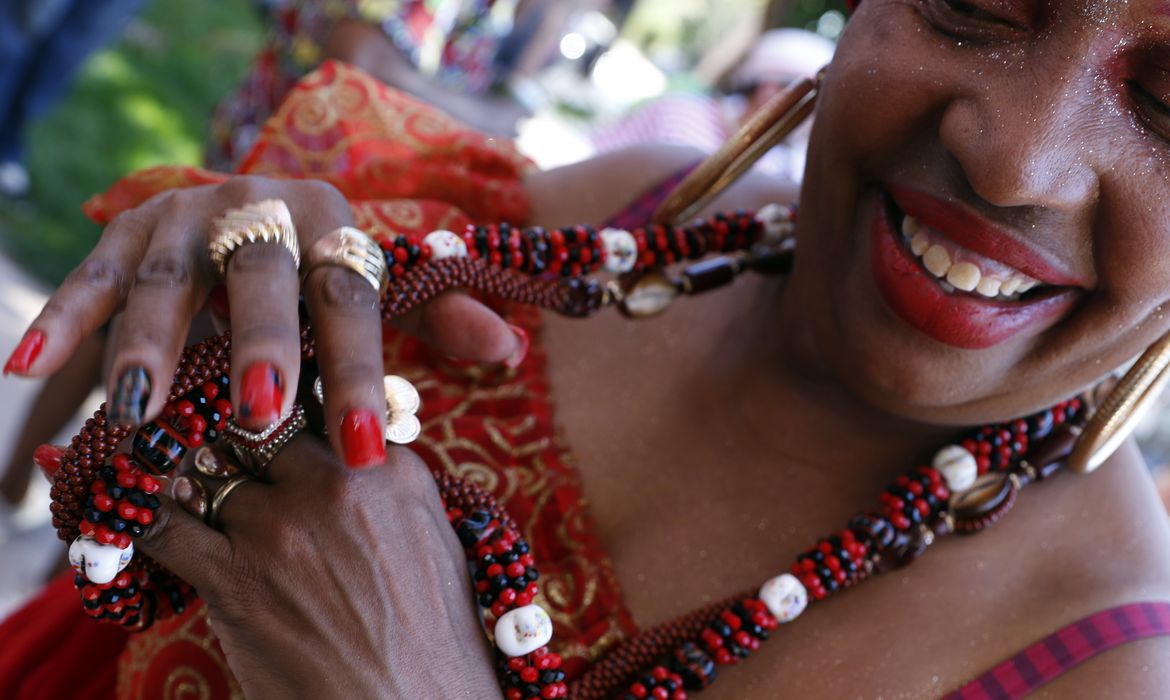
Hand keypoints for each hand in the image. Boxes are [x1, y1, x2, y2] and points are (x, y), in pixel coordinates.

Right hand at [3, 176, 524, 467]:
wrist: (266, 208)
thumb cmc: (333, 271)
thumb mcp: (391, 287)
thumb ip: (442, 315)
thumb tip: (508, 350)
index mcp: (335, 223)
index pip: (352, 300)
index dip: (359, 374)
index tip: (363, 451)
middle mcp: (262, 207)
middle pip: (261, 273)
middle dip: (259, 342)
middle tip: (260, 414)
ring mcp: (189, 214)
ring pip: (165, 276)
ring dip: (148, 342)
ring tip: (138, 410)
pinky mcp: (129, 229)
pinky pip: (90, 273)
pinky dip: (62, 318)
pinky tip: (28, 368)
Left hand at [140, 440, 501, 698]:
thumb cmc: (435, 637)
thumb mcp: (434, 539)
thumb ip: (388, 487)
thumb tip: (350, 454)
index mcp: (389, 470)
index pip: (318, 410)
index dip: (287, 423)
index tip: (269, 429)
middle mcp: (336, 483)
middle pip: (261, 430)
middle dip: (242, 446)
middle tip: (227, 462)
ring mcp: (282, 528)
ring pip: (211, 473)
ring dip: (199, 487)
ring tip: (185, 494)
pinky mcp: (236, 579)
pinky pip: (165, 527)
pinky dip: (141, 516)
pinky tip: (129, 512)